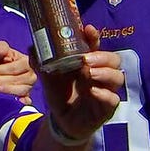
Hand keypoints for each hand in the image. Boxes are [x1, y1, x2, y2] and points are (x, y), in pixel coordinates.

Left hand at [0, 40, 34, 102]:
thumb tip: (2, 51)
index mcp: (26, 61)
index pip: (15, 67)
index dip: (0, 70)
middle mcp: (30, 75)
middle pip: (17, 79)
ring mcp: (29, 87)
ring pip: (21, 90)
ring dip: (6, 90)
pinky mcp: (25, 97)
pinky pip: (26, 101)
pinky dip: (22, 102)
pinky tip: (15, 102)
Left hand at [38, 25, 121, 139]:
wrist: (62, 121)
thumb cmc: (59, 94)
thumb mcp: (48, 77)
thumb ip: (41, 62)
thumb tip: (32, 46)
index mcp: (88, 63)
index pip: (96, 46)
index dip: (94, 37)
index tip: (88, 29)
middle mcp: (101, 74)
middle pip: (114, 59)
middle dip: (102, 57)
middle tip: (86, 59)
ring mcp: (106, 90)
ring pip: (117, 77)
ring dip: (104, 73)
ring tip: (89, 73)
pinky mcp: (107, 108)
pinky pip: (113, 99)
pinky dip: (104, 94)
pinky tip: (93, 91)